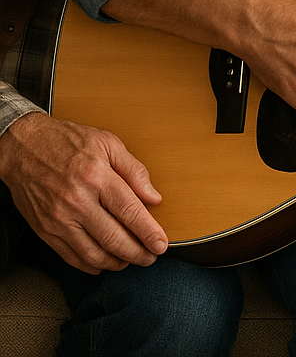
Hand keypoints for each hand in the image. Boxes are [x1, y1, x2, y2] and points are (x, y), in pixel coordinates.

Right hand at [0, 112, 166, 273]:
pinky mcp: (45, 231)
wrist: (23, 147)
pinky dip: (90, 265)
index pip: (129, 211)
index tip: (161, 244)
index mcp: (97, 177)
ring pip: (93, 254)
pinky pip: (71, 257)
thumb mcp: (107, 143)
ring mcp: (59, 219)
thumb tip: (153, 197)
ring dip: (116, 262)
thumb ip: (133, 170)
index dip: (148, 232)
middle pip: (113, 238)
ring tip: (130, 260)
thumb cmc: (67, 141)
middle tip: (151, 257)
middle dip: (137, 252)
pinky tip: (104, 262)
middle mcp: (77, 201)